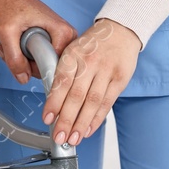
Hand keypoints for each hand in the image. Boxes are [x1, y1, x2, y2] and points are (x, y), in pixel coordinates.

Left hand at [0, 0, 75, 84]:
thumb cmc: (10, 3)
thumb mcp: (7, 32)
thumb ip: (14, 58)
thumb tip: (23, 78)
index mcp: (62, 32)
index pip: (54, 67)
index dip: (33, 68)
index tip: (19, 60)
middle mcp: (66, 36)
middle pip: (47, 67)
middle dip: (25, 63)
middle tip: (10, 49)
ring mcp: (59, 39)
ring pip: (40, 64)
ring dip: (21, 59)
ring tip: (9, 45)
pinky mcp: (51, 40)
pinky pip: (38, 58)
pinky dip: (23, 55)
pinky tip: (13, 45)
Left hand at [42, 19, 140, 146]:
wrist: (120, 30)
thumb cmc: (93, 43)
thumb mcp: (73, 50)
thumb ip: (64, 72)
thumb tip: (53, 101)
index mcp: (73, 54)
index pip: (61, 81)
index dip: (54, 102)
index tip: (47, 119)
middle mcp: (89, 62)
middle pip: (76, 96)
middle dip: (66, 120)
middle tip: (59, 137)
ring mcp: (106, 71)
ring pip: (92, 102)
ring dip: (81, 124)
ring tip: (73, 139)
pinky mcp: (119, 79)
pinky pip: (107, 103)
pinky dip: (97, 119)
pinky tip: (88, 130)